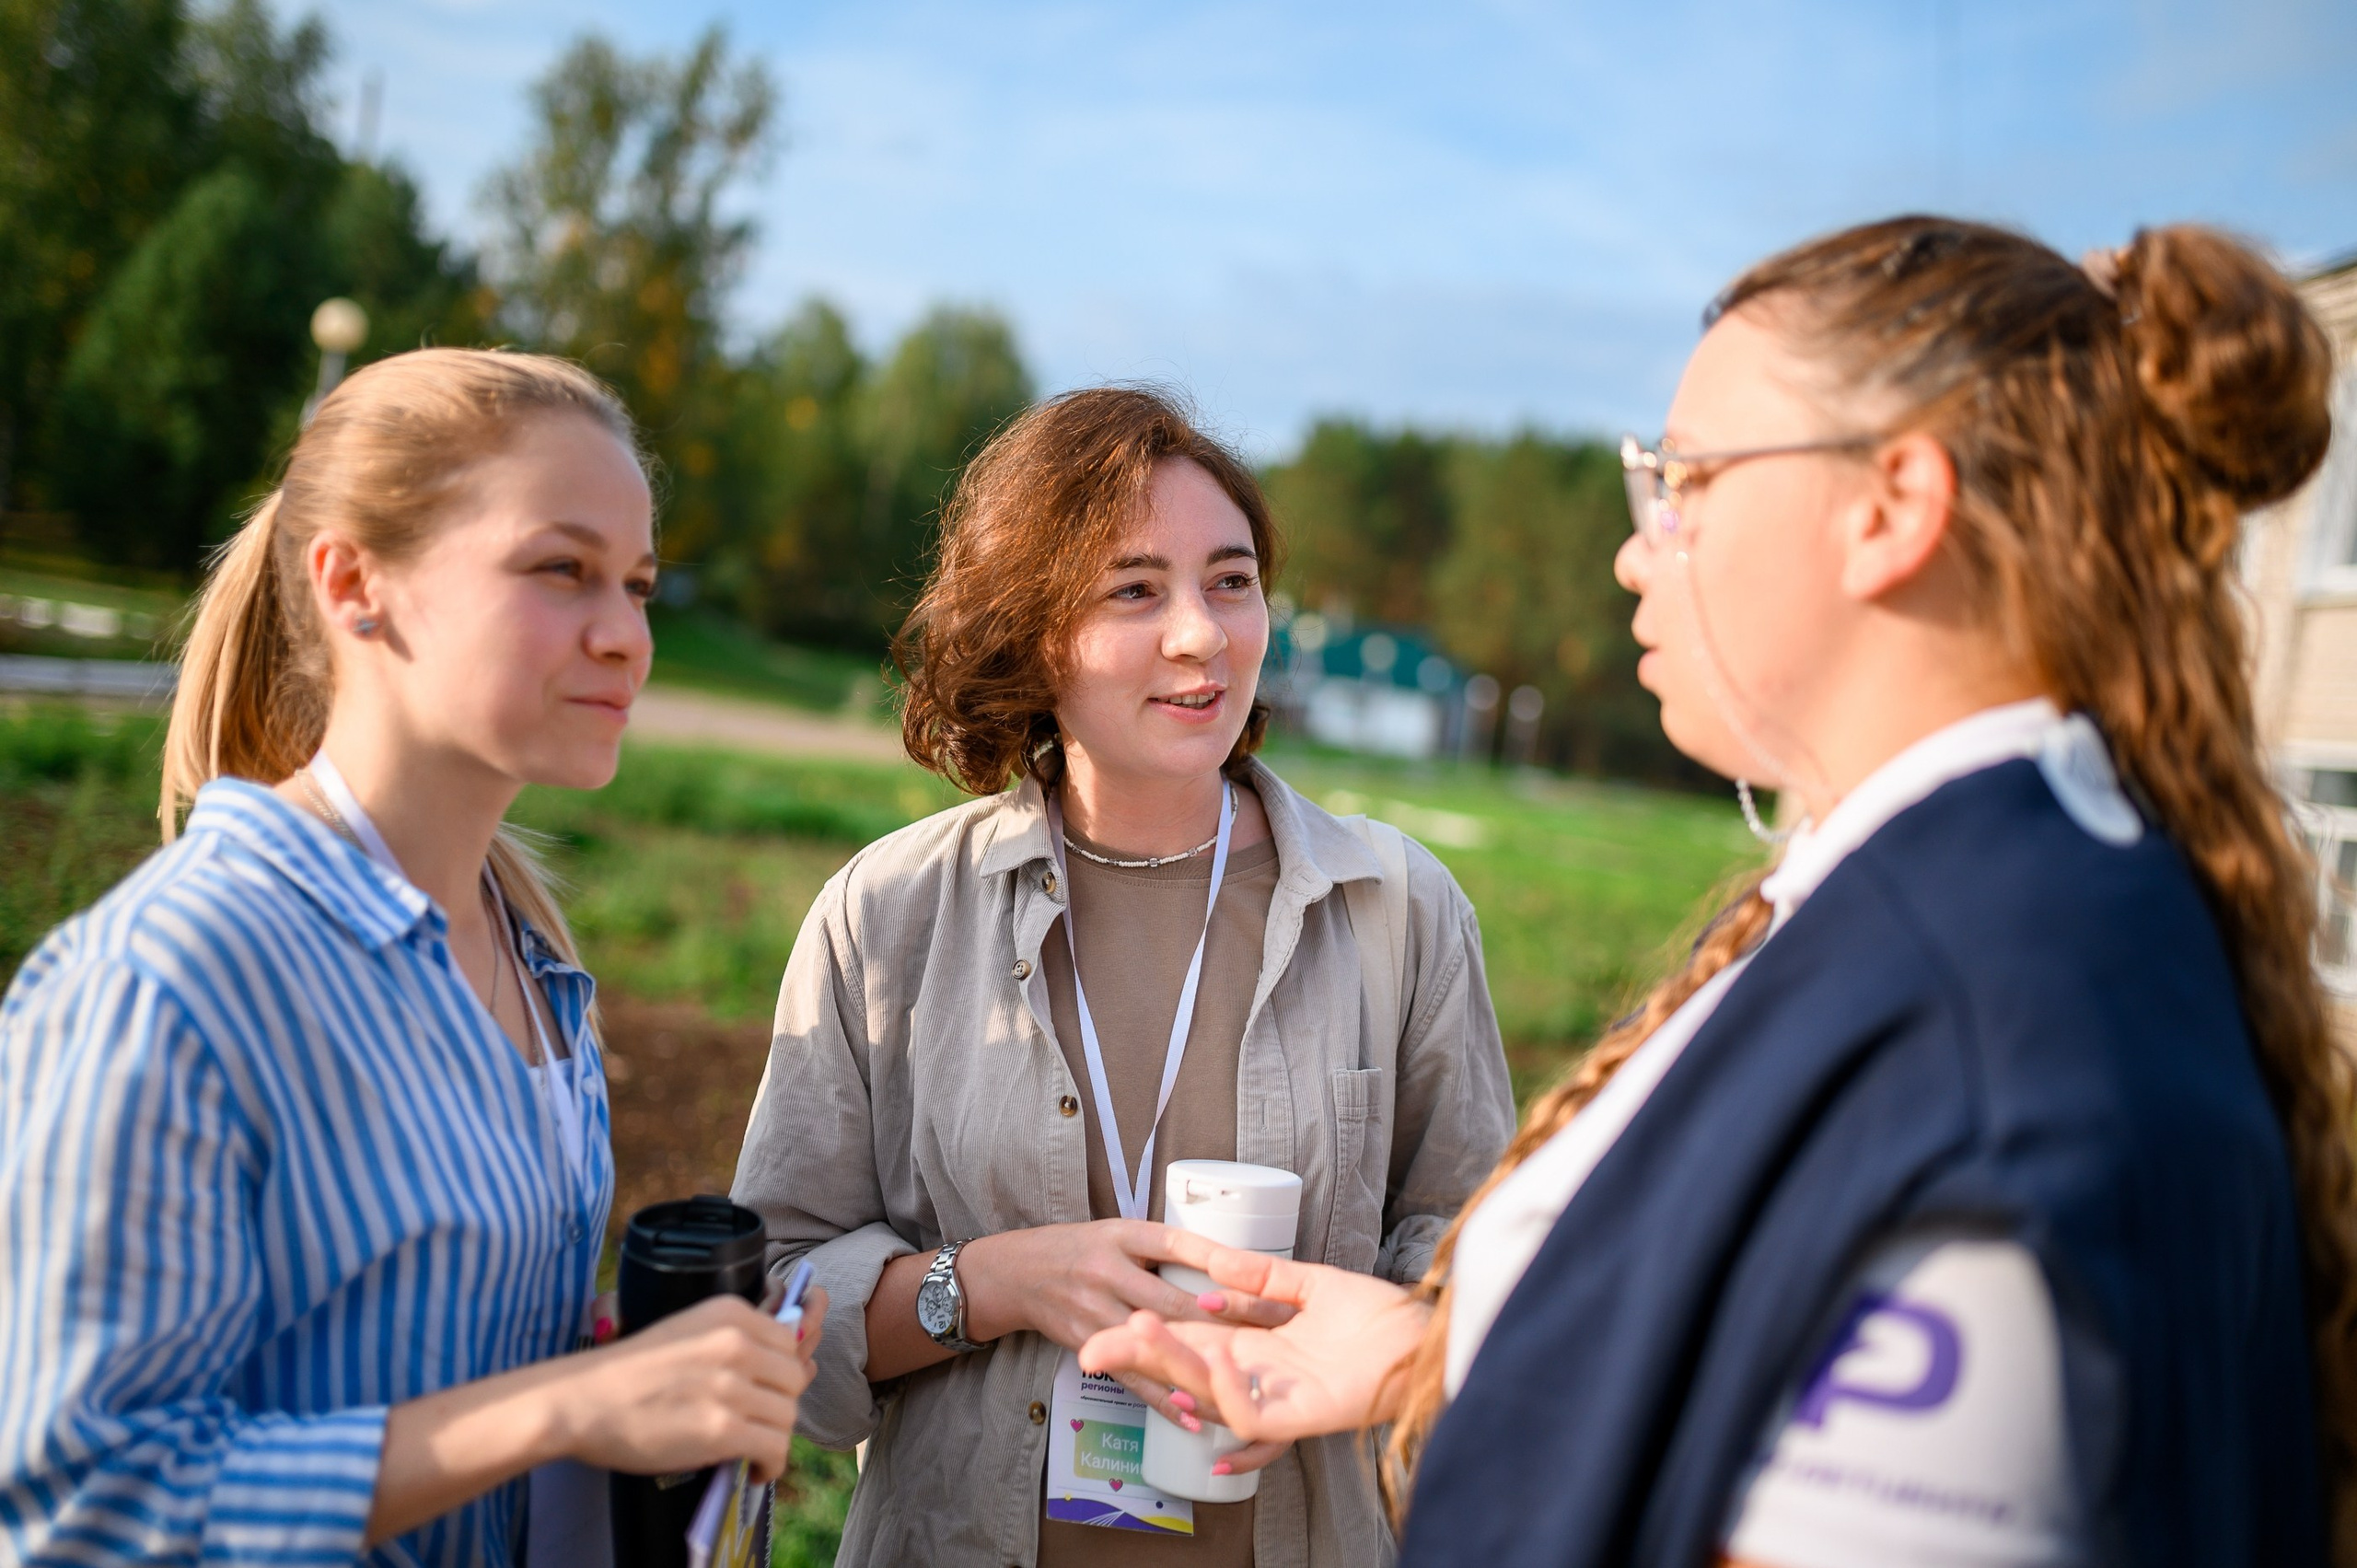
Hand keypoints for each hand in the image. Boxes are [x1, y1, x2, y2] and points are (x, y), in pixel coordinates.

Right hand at [549, 1289, 827, 1484]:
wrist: (580, 1401)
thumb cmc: (627, 1370)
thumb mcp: (687, 1330)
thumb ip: (734, 1341)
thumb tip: (790, 1362)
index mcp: (730, 1313)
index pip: (789, 1341)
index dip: (781, 1371)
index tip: (767, 1391)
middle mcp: (736, 1344)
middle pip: (793, 1379)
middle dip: (780, 1404)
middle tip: (757, 1422)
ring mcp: (730, 1387)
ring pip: (787, 1415)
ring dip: (774, 1436)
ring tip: (753, 1448)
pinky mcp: (722, 1430)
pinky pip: (774, 1448)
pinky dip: (771, 1464)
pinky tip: (755, 1469)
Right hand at [962, 1220, 1292, 1424]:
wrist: (1013, 1273)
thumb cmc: (1078, 1250)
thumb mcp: (1118, 1233)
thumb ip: (1164, 1248)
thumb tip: (1228, 1263)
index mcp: (1122, 1236)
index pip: (1177, 1245)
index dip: (1216, 1264)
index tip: (1255, 1283)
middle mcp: (1107, 1271)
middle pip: (1172, 1301)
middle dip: (1224, 1322)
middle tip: (1271, 1338)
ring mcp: (1093, 1310)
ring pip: (1153, 1343)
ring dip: (1197, 1366)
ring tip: (1240, 1384)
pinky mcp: (1085, 1345)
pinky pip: (1130, 1377)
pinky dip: (1162, 1399)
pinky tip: (1192, 1416)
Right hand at [1079, 1238, 1426, 1447]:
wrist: (1425, 1337)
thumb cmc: (1376, 1317)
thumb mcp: (1308, 1284)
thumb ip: (1261, 1275)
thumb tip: (1209, 1267)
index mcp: (1255, 1346)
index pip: (1190, 1340)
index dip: (1150, 1333)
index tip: (1113, 1316)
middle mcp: (1257, 1377)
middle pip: (1184, 1372)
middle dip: (1139, 1358)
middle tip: (1094, 1344)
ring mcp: (1275, 1400)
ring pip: (1207, 1395)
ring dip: (1174, 1366)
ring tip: (1141, 1332)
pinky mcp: (1298, 1416)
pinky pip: (1250, 1414)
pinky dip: (1226, 1390)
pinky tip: (1210, 1359)